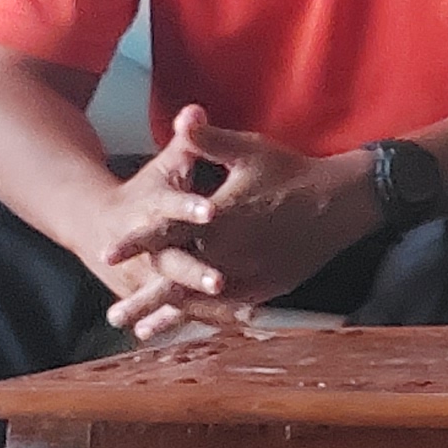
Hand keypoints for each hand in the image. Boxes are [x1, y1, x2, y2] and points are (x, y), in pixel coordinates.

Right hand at [64, 109, 241, 336]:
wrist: (99, 227)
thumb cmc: (145, 193)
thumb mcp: (164, 167)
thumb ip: (187, 142)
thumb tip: (193, 110)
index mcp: (150, 210)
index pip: (171, 207)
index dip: (189, 208)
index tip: (210, 211)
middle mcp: (146, 249)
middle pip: (170, 262)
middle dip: (193, 271)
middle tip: (218, 280)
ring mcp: (149, 276)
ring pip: (174, 293)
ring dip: (198, 303)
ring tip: (232, 309)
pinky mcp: (158, 294)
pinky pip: (182, 311)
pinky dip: (204, 319)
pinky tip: (234, 322)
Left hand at [100, 107, 378, 334]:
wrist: (341, 201)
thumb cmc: (292, 172)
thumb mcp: (250, 150)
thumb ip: (210, 141)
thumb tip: (182, 118)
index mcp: (220, 217)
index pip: (168, 232)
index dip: (136, 243)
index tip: (106, 256)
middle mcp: (230, 250)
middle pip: (179, 279)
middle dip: (144, 298)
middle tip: (113, 316)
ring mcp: (249, 272)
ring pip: (203, 300)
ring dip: (171, 315)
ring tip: (142, 330)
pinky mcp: (267, 285)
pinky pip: (231, 308)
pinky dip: (207, 318)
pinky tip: (190, 326)